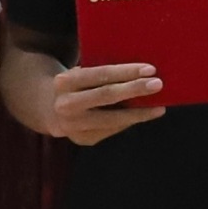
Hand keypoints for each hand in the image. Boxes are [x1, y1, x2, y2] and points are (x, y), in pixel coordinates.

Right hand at [45, 60, 163, 145]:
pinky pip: (112, 129)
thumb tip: (141, 73)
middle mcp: (66, 104)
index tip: (150, 69)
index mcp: (65, 82)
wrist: (49, 109)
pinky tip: (143, 115)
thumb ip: (101, 73)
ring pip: (112, 119)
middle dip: (135, 89)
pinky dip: (129, 121)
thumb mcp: (80, 73)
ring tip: (159, 106)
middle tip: (158, 84)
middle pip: (106, 96)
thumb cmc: (76, 85)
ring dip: (139, 113)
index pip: (100, 74)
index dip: (126, 72)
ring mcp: (73, 125)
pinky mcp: (82, 139)